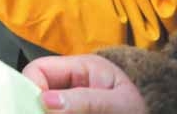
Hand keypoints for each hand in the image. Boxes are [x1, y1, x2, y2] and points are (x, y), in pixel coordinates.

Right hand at [22, 55, 147, 113]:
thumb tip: (46, 101)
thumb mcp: (118, 104)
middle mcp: (72, 82)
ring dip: (48, 113)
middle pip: (38, 90)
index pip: (40, 69)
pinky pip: (57, 112)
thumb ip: (86, 101)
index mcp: (81, 67)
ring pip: (46, 106)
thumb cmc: (145, 108)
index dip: (32, 87)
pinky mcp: (74, 110)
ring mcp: (72, 100)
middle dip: (39, 107)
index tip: (38, 110)